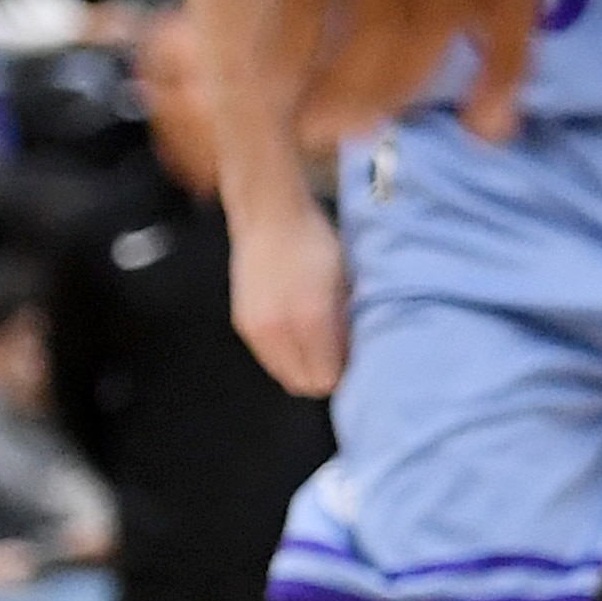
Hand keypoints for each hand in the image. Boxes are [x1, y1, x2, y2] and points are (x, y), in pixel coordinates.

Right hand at [136, 0, 532, 146]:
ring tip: (320, 127)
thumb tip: (444, 23)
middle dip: (405, 90)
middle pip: (444, 9)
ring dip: (352, 90)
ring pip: (380, 13)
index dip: (511, 60)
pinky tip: (270, 93)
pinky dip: (291, 61)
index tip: (489, 126)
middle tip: (362, 136)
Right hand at [230, 191, 349, 397]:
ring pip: (285, 375)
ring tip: (322, 347)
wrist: (270, 217)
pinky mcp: (244, 324)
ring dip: (304, 369)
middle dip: (325, 376)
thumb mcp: (345, 280)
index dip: (345, 374)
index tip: (357, 362)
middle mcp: (279, 328)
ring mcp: (257, 328)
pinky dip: (287, 357)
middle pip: (304, 384)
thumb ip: (348, 323)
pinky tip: (300, 337)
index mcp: (311, 316)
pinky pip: (270, 360)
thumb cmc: (316, 242)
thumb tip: (355, 356)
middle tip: (342, 358)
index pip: (327, 377)